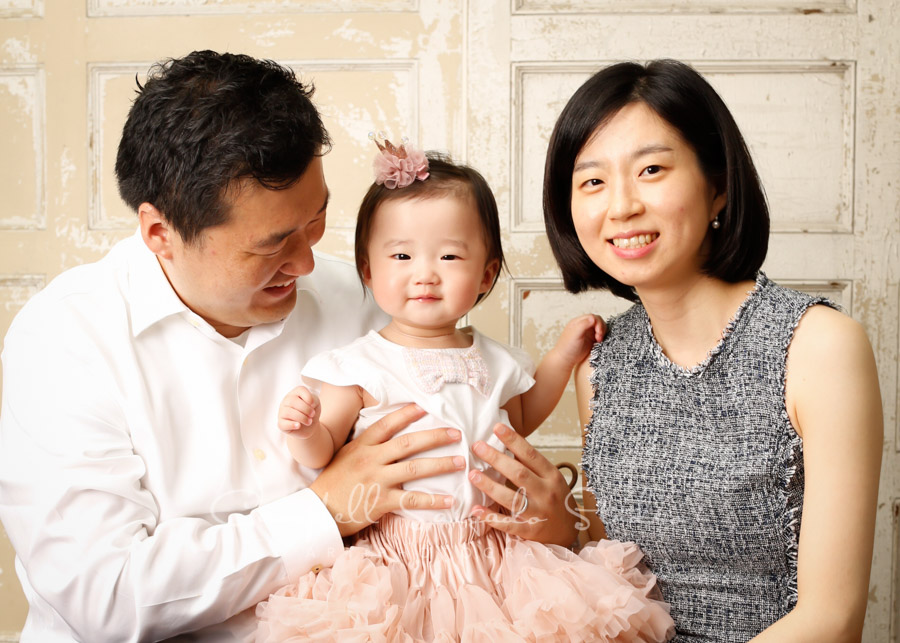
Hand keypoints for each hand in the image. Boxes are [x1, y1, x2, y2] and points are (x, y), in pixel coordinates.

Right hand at [278, 386, 320, 437]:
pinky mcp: (281, 423)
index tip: (313, 405)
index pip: (300, 390)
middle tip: (312, 415)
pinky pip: (283, 424)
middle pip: (292, 401)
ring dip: (302, 418)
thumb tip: (308, 404)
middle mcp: (286, 400)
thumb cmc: (311, 412)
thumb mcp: (316, 403)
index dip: (309, 397)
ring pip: (288, 412)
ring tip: (309, 422)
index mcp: (295, 393)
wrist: (310, 427)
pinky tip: (299, 425)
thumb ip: (313, 399)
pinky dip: (293, 425)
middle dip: (306, 409)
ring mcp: (282, 412)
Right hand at [309, 404, 465, 536]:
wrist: (318, 511)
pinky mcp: (381, 501)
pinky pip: (412, 499)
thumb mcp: (345, 455)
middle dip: (435, 437)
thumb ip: (366, 444)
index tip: (425, 408)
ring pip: (415, 468)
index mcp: (362, 445)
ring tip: (460, 461)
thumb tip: (389, 432)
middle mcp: (371, 459)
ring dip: (441, 464)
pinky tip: (449, 500)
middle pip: (409, 443)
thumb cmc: (333, 482)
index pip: (387, 424)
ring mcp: (377, 480)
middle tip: (456, 433)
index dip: (407, 414)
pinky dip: (433, 500)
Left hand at [468, 423, 577, 545]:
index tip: (497, 428)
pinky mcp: (529, 530)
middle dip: (496, 459)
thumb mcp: (550, 478)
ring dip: (490, 486)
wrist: (568, 531)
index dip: (513, 440)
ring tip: (472, 475)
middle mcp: (546, 493)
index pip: (531, 455)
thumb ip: (531, 464)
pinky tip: (476, 509)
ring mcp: (538, 513)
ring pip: (511, 498)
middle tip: (477, 447)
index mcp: (551, 476)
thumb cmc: (555, 499)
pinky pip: (508, 524)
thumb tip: (507, 442)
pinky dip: (491, 517)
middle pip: (519, 474)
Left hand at [553, 314, 605, 369]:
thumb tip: (593, 318)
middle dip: (601, 328)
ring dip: (602, 332)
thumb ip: (583, 325)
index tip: (598, 332)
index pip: (592, 316)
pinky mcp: (591, 339)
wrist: (566, 359)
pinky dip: (602, 336)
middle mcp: (583, 325)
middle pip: (597, 321)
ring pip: (599, 327)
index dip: (598, 323)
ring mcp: (587, 332)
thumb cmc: (568, 347)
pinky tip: (598, 342)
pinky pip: (600, 334)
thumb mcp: (575, 334)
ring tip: (598, 340)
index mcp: (578, 322)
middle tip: (599, 337)